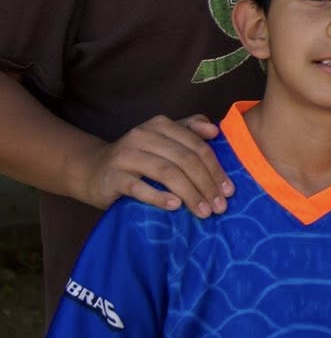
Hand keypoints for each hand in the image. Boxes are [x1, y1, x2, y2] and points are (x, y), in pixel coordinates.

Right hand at [77, 115, 230, 216]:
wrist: (93, 171)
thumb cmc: (139, 158)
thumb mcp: (163, 140)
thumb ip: (190, 129)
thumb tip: (215, 131)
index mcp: (160, 125)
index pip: (197, 146)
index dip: (216, 169)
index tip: (229, 191)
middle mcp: (142, 136)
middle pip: (185, 160)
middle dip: (206, 184)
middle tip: (220, 207)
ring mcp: (126, 155)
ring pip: (166, 172)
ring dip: (190, 193)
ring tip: (203, 211)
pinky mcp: (112, 176)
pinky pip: (138, 187)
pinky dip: (159, 196)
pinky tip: (175, 206)